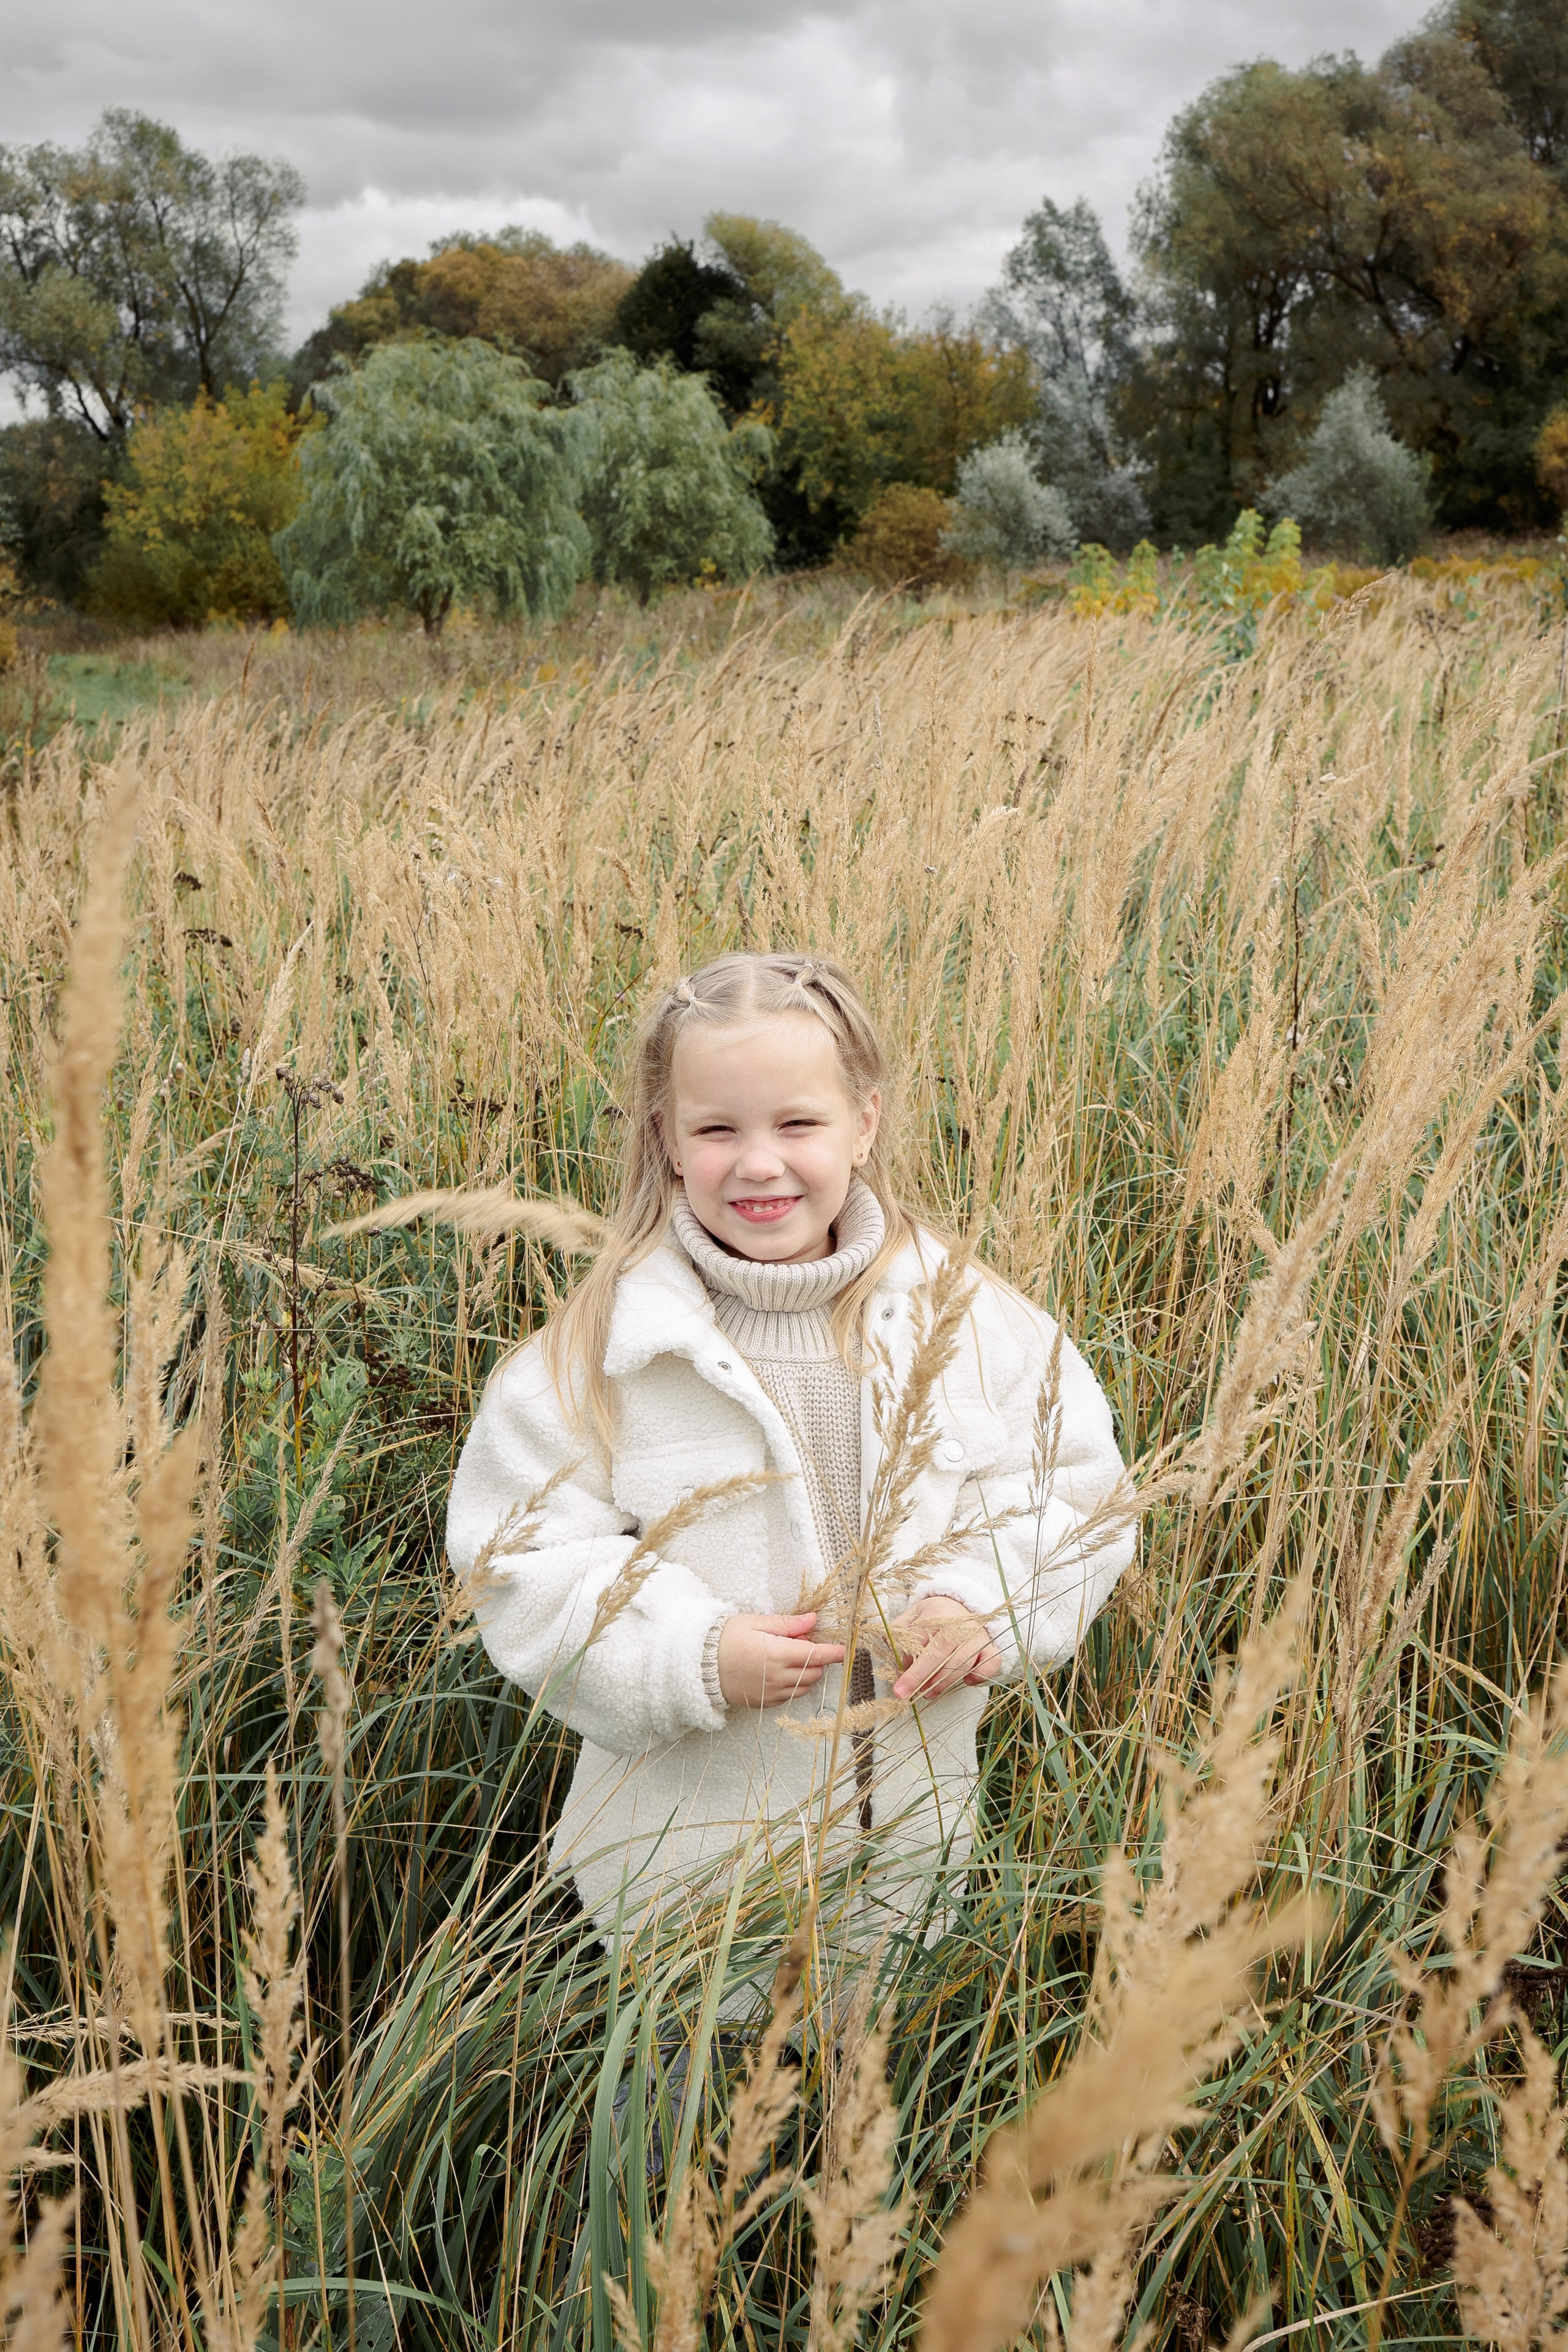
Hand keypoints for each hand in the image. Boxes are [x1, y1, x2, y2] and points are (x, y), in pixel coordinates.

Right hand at [718, 1612, 846, 1709]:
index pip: (817, 1655)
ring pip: (805, 1686)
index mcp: (778, 1654)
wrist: (699, 1667)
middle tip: (799, 1643)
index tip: (846, 1650)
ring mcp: (772, 1693)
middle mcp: (779, 1677)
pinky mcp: (765, 1703)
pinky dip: (793, 1685)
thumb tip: (813, 1620)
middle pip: (815, 1672)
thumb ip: (787, 1624)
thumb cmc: (726, 1639)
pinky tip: (779, 1671)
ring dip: (806, 1673)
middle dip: (816, 1658)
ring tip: (787, 1657)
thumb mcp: (756, 1623)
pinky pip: (790, 1696)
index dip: (835, 1652)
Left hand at [888, 1598, 1001, 1700]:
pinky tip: (966, 1681)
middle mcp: (960, 1625)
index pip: (921, 1642)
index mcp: (937, 1613)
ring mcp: (977, 1636)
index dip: (909, 1667)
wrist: (959, 1604)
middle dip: (921, 1678)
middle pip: (942, 1656)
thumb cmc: (932, 1616)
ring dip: (944, 1682)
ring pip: (963, 1664)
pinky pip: (990, 1663)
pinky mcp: (990, 1647)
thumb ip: (900, 1634)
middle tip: (906, 1695)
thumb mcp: (912, 1616)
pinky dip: (980, 1675)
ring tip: (928, 1693)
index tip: (898, 1687)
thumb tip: (893, 1656)